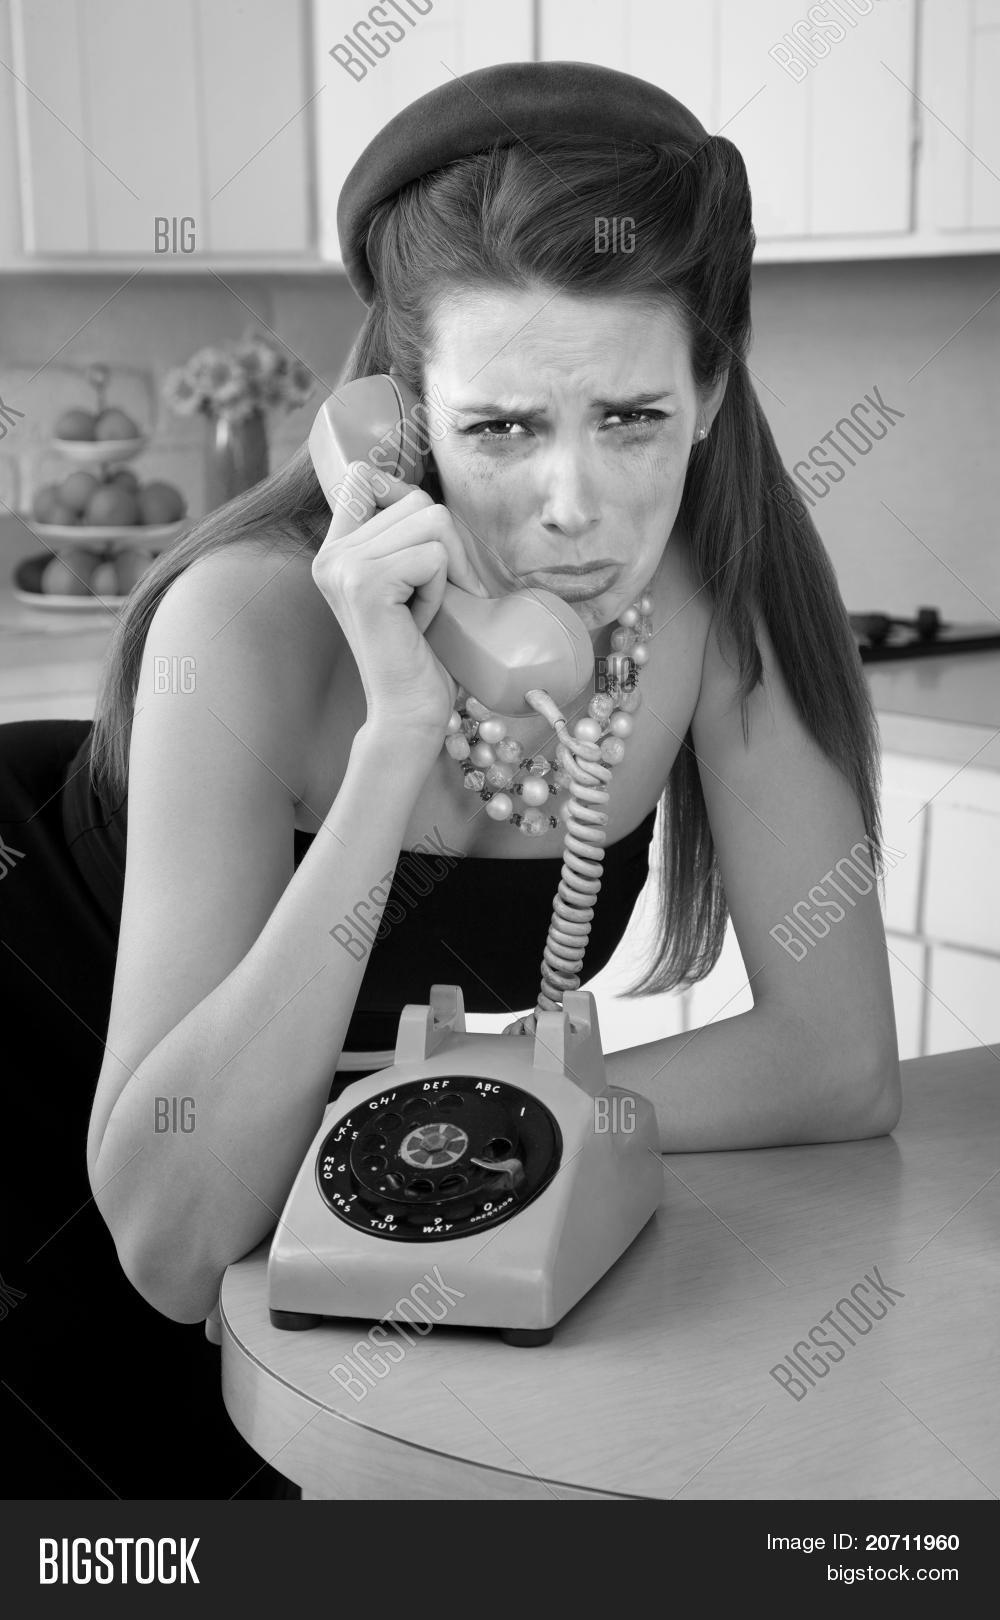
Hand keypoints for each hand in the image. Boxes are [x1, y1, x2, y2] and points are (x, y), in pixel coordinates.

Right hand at [311, 461, 489, 738]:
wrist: (408, 711)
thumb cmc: (420, 650)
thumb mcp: (408, 582)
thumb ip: (403, 538)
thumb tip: (424, 496)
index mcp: (334, 550)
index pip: (364, 476)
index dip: (406, 497)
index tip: (422, 543)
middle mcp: (331, 554)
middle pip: (417, 499)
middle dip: (446, 548)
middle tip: (433, 597)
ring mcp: (345, 567)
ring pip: (433, 522)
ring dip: (448, 570)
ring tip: (425, 609)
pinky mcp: (367, 584)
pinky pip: (434, 557)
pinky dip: (443, 590)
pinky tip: (422, 622)